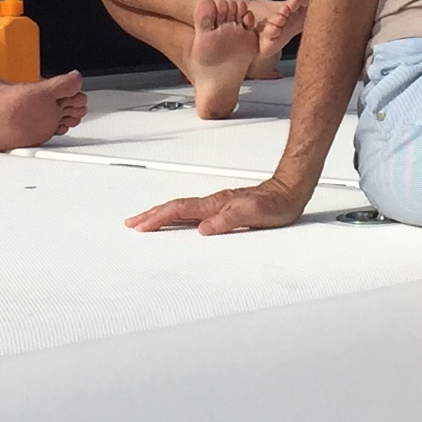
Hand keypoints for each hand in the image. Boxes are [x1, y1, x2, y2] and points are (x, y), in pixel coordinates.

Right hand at [126, 177, 311, 234]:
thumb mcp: (254, 214)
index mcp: (215, 205)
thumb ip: (229, 221)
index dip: (158, 218)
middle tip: (132, 223)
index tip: (140, 226)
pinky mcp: (223, 208)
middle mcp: (213, 204)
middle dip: (151, 215)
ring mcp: (217, 205)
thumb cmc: (276, 204)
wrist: (290, 191)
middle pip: (174, 207)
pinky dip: (177, 216)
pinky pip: (192, 212)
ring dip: (160, 215)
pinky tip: (176, 221)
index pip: (179, 210)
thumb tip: (205, 229)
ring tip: (146, 221)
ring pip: (181, 209)